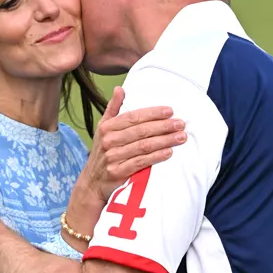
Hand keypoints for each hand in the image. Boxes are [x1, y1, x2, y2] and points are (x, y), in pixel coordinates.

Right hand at [82, 85, 185, 202]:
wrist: (92, 183)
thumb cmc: (103, 153)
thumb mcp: (103, 129)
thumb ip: (113, 109)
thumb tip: (120, 89)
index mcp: (107, 127)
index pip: (134, 117)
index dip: (153, 113)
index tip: (170, 111)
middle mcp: (109, 141)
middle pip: (141, 131)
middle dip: (163, 126)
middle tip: (180, 124)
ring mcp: (113, 157)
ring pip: (143, 146)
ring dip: (164, 141)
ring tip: (180, 137)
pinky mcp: (118, 172)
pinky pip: (141, 162)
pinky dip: (156, 157)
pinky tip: (168, 152)